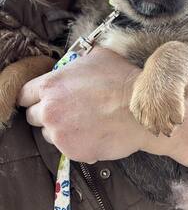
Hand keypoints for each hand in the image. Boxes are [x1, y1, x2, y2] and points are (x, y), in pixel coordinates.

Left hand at [17, 47, 148, 163]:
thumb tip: (77, 63)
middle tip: (67, 110)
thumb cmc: (122, 79)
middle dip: (47, 113)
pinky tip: (95, 133)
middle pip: (33, 116)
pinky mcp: (73, 152)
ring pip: (49, 134)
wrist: (142, 109)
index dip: (34, 96)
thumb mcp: (98, 56)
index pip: (24, 95)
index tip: (44, 99)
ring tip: (84, 122)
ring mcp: (60, 134)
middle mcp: (49, 111)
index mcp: (51, 85)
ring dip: (61, 129)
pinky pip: (68, 148)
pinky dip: (78, 143)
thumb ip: (77, 61)